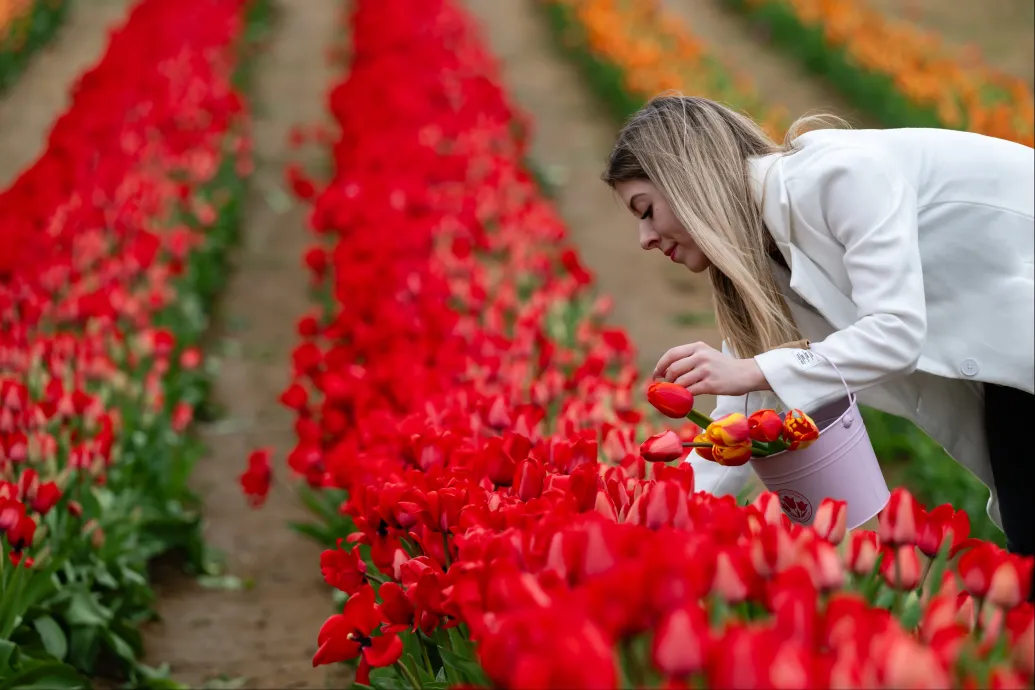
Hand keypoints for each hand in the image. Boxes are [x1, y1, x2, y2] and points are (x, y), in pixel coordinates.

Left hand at [653, 342, 770, 396]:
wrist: (746, 374)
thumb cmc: (723, 367)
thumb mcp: (706, 355)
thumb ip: (688, 360)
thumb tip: (665, 372)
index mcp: (697, 347)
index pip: (671, 354)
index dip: (660, 365)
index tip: (656, 375)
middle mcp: (701, 356)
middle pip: (673, 369)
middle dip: (667, 380)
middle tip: (666, 388)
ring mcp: (706, 370)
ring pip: (680, 381)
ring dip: (674, 390)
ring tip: (676, 394)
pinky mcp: (711, 384)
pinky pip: (690, 391)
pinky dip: (684, 397)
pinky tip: (685, 400)